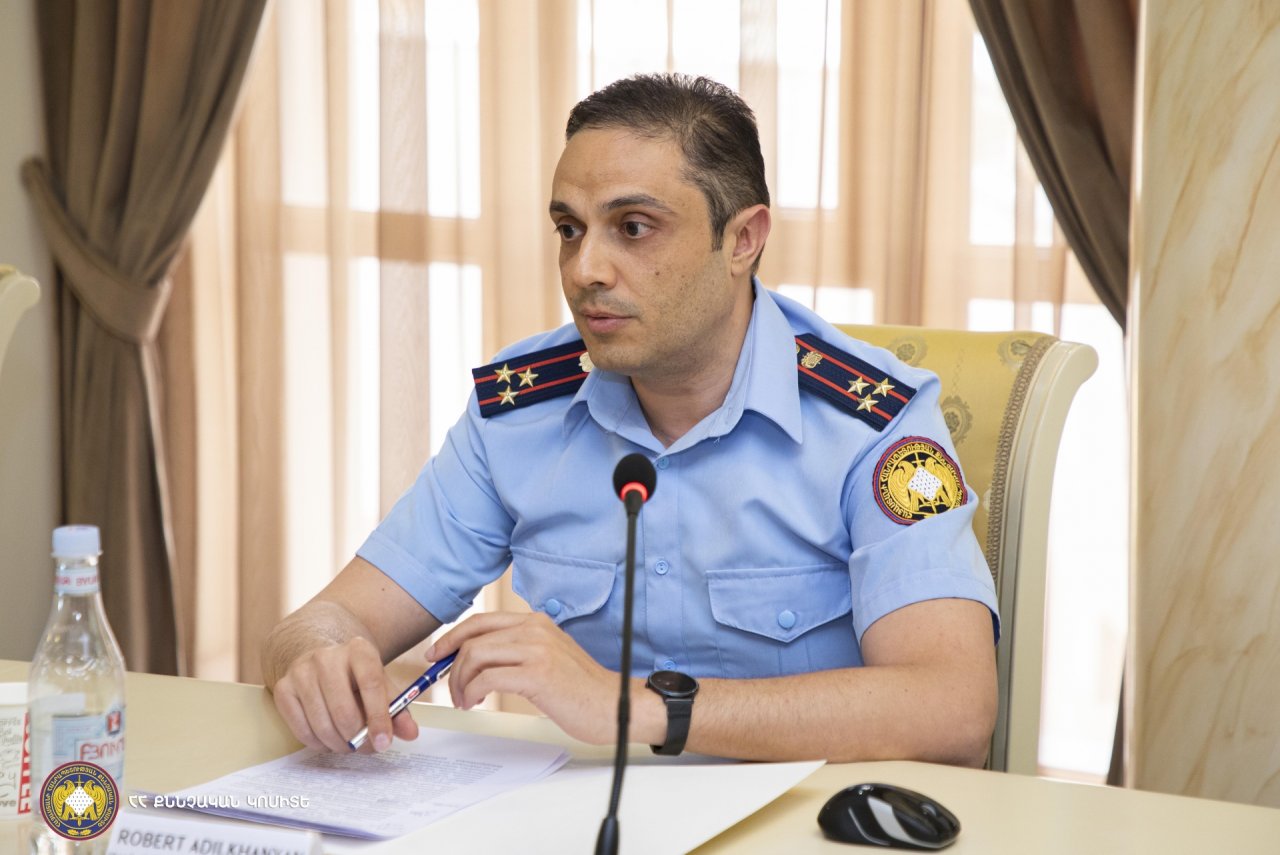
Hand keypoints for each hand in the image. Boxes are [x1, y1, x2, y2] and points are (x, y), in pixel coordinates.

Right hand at [270, 636, 419, 752]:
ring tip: (351, 744)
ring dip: (340, 745)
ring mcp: (301, 672)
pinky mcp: (283, 689)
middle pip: (344, 711)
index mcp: (358, 650)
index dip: (379, 718)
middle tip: (368, 748)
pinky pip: (302, 731)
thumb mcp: (381, 683)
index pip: (372, 684)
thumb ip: (397, 708)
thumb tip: (410, 733)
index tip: (384, 742)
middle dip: (358, 739)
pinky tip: (330, 740)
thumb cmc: (356, 676)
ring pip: (322, 725)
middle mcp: (326, 657)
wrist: (321, 659)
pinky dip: (319, 744)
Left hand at [427, 612, 627, 744]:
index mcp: (535, 621)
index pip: (480, 621)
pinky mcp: (537, 674)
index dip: (451, 637)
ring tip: (466, 700)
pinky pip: (487, 678)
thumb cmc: (581, 689)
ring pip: (475, 656)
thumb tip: (475, 658)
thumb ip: (516, 650)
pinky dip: (472, 692)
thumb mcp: (546, 657)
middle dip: (452, 666)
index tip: (436, 655)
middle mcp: (534, 629)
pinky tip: (476, 703)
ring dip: (461, 682)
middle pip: (472, 639)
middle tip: (451, 689)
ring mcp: (536, 649)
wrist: (614, 705)